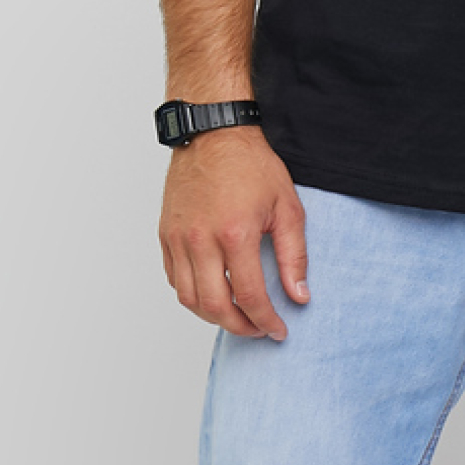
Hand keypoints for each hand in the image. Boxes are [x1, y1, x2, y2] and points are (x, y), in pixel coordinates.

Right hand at [159, 128, 308, 340]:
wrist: (213, 133)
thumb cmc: (251, 165)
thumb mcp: (287, 208)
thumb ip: (293, 256)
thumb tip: (298, 296)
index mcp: (235, 234)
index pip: (249, 297)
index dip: (266, 321)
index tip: (278, 331)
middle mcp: (201, 239)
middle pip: (215, 306)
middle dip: (240, 327)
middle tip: (258, 329)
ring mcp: (179, 238)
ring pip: (188, 298)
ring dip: (213, 315)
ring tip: (236, 316)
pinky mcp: (165, 234)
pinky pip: (174, 279)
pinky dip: (192, 294)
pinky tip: (212, 292)